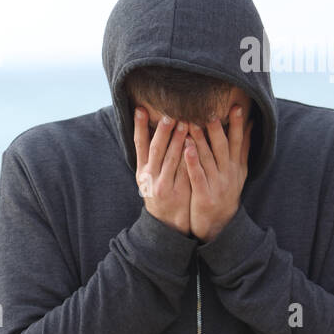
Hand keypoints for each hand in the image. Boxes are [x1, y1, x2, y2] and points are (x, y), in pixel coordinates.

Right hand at [133, 107, 190, 235]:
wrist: (168, 224)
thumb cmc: (161, 195)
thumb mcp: (149, 178)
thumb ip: (152, 158)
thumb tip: (155, 130)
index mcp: (142, 171)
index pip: (138, 145)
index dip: (139, 127)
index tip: (140, 110)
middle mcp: (150, 177)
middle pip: (155, 150)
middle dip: (162, 131)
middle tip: (169, 114)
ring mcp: (163, 185)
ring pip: (171, 159)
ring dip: (177, 140)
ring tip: (185, 123)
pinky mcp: (178, 192)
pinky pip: (185, 171)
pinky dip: (189, 157)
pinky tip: (195, 145)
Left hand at [183, 105, 252, 242]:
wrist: (219, 224)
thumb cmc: (226, 191)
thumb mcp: (238, 171)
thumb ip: (243, 148)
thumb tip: (252, 124)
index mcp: (236, 166)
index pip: (238, 142)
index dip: (237, 125)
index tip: (235, 107)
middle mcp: (229, 174)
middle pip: (223, 148)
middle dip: (217, 130)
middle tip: (210, 112)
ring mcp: (217, 185)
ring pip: (208, 159)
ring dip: (200, 141)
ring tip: (192, 124)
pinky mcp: (204, 195)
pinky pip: (197, 176)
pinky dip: (192, 161)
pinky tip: (186, 148)